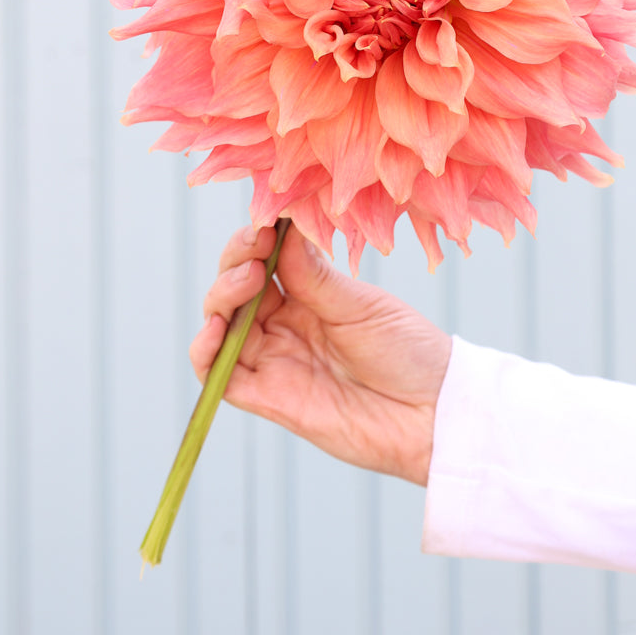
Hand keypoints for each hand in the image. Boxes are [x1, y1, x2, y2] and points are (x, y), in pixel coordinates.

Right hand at [190, 223, 451, 485]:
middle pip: (235, 289)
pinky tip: (215, 329)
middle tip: (255, 249)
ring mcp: (273, 359)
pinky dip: (204, 351)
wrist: (431, 412)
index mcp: (308, 295)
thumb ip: (315, 274)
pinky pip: (219, 375)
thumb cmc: (406, 350)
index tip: (265, 223)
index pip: (263, 260)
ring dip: (219, 298)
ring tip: (244, 281)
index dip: (255, 240)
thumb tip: (283, 225)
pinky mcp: (267, 397)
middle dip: (236, 263)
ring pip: (221, 325)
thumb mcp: (361, 304)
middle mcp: (284, 325)